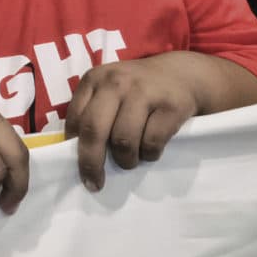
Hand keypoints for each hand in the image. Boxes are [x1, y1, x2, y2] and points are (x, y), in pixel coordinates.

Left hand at [64, 52, 201, 190]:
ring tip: (130, 160)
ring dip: (125, 160)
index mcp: (95, 79)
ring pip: (123, 140)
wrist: (182, 74)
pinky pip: (152, 143)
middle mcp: (116, 82)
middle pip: (94, 130)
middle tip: (95, 182)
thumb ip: (91, 112)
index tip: (78, 166)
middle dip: (91, 163)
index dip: (74, 148)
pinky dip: (149, 154)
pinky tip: (150, 150)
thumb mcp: (109, 90)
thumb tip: (76, 153)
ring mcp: (144, 92)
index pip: (76, 119)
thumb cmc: (138, 90)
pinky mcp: (170, 106)